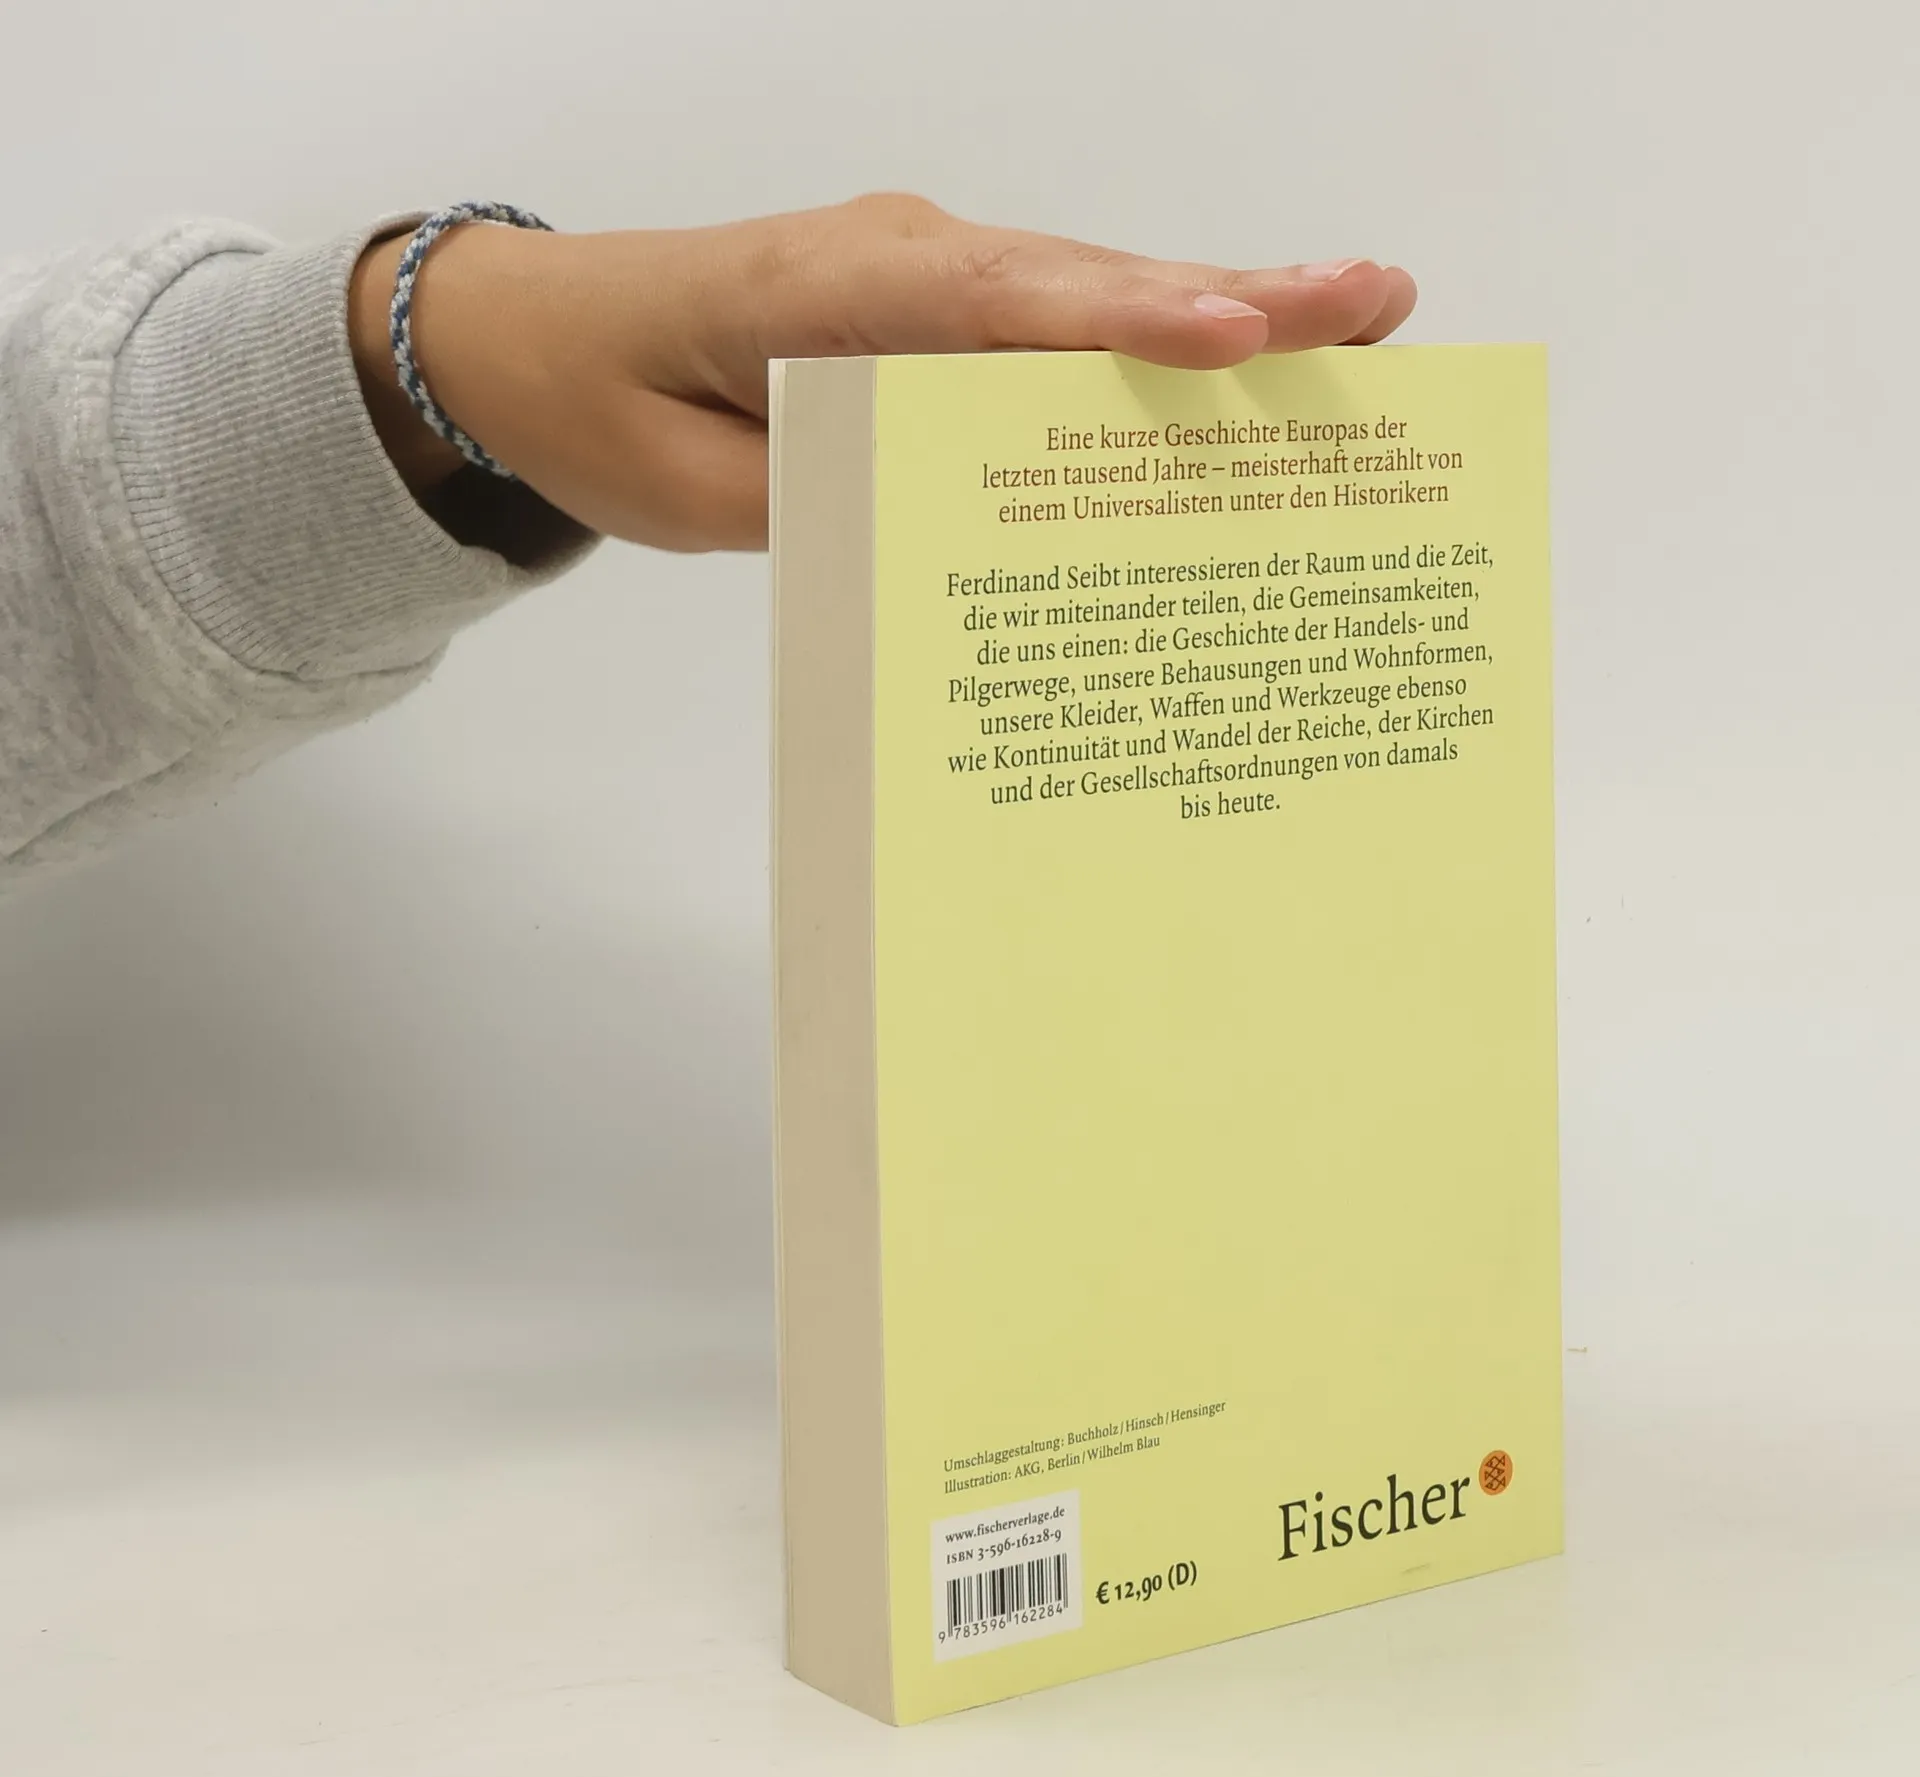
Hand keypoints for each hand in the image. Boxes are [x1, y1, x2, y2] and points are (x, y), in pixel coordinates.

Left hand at [348, 195, 1416, 551]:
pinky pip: (1054, 324)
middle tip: (1367, 302)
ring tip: (1357, 318)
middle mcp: (896, 257)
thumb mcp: (687, 488)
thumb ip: (818, 498)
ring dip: (1219, 305)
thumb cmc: (599, 405)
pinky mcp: (934, 310)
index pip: (989, 302)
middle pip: (1077, 279)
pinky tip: (1246, 360)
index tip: (1234, 336)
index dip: (1117, 321)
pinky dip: (1150, 341)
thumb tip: (953, 526)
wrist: (531, 344)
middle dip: (1226, 295)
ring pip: (1086, 291)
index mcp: (823, 290)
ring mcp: (924, 273)